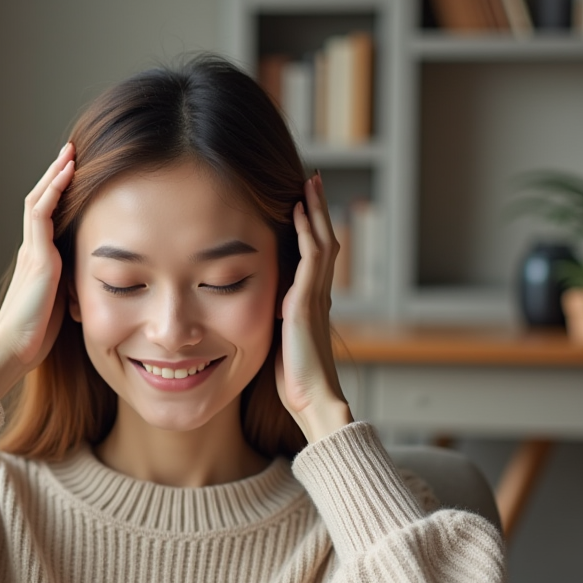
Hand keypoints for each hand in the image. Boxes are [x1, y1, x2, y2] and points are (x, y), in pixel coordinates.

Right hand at [0, 143, 75, 397]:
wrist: (14, 350)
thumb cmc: (36, 336)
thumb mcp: (61, 305)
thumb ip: (71, 286)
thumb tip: (91, 280)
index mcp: (38, 262)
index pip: (47, 219)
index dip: (59, 196)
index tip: (74, 176)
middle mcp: (32, 251)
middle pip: (40, 202)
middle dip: (56, 177)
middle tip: (71, 153)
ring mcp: (32, 251)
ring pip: (39, 201)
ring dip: (54, 175)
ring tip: (69, 153)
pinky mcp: (36, 257)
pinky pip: (42, 213)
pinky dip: (54, 190)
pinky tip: (67, 172)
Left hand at [275, 172, 352, 442]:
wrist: (312, 400)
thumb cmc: (294, 382)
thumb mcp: (280, 344)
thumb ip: (275, 324)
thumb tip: (258, 314)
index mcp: (311, 304)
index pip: (314, 256)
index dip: (311, 229)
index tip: (303, 204)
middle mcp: (318, 295)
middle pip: (324, 240)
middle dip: (317, 211)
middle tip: (312, 182)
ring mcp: (316, 296)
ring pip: (322, 241)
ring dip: (315, 211)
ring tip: (309, 184)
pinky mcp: (307, 302)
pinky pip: (311, 257)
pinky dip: (306, 231)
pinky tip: (298, 211)